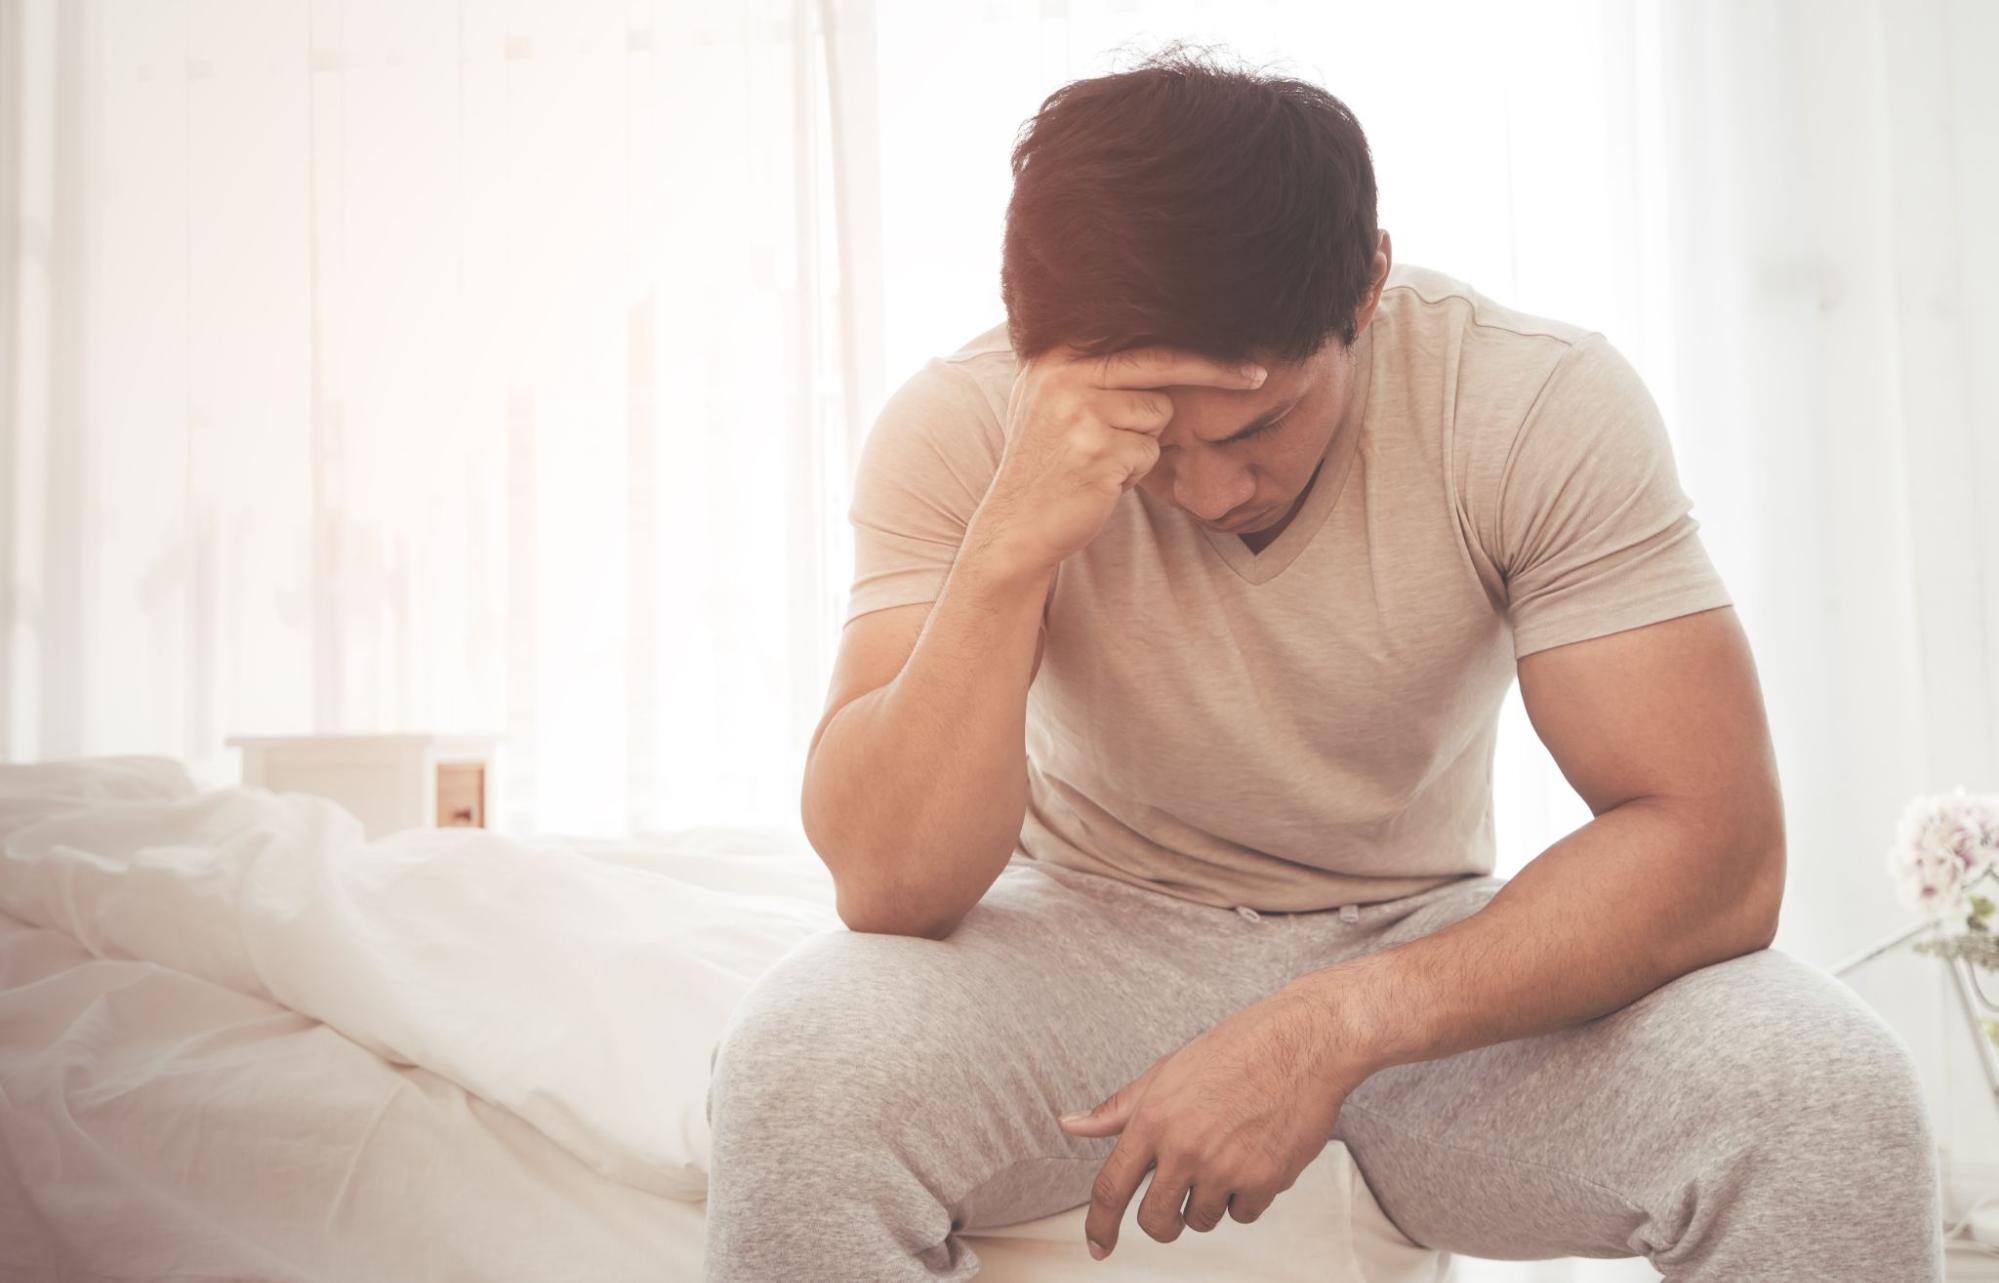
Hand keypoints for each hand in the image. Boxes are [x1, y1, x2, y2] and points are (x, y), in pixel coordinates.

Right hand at [968, 344, 1266, 575]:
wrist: (1015, 527)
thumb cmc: (1046, 466)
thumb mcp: (1052, 402)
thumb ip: (1091, 371)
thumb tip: (1158, 342)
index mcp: (1053, 356)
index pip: (1139, 340)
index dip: (1192, 346)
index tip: (1241, 347)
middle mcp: (1063, 376)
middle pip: (1161, 365)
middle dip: (1215, 373)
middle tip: (1257, 377)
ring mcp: (1079, 412)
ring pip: (1157, 416)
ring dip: (1142, 444)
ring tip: (1103, 462)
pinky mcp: (1097, 451)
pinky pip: (1148, 453)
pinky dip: (1134, 473)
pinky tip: (1100, 482)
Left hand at [1055, 983, 1363, 1259]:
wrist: (1302, 1043)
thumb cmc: (1236, 1050)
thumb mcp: (1166, 1072)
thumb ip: (1119, 1108)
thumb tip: (1071, 1124)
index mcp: (1153, 1119)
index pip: (1111, 1187)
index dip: (1099, 1225)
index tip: (1098, 1246)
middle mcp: (1184, 1147)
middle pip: (1155, 1221)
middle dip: (1162, 1223)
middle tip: (1173, 1208)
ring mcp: (1224, 1167)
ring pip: (1201, 1220)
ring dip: (1209, 1202)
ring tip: (1227, 1155)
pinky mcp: (1263, 1180)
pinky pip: (1243, 1214)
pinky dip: (1246, 1197)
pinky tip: (1255, 1157)